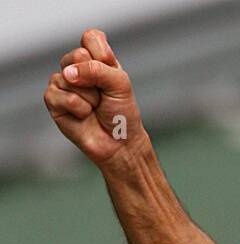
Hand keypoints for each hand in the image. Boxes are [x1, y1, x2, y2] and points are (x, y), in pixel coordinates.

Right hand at [43, 29, 145, 168]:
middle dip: (96, 80)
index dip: (102, 56)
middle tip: (103, 96)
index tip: (112, 74)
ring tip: (94, 108)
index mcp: (95, 59)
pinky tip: (83, 116)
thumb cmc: (122, 114)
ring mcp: (63, 83)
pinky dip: (77, 108)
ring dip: (89, 97)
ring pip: (69, 76)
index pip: (90, 37)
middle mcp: (77, 68)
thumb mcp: (120, 83)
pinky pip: (59, 95)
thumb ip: (97, 69)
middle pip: (78, 55)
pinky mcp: (53, 100)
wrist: (119, 144)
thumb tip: (68, 73)